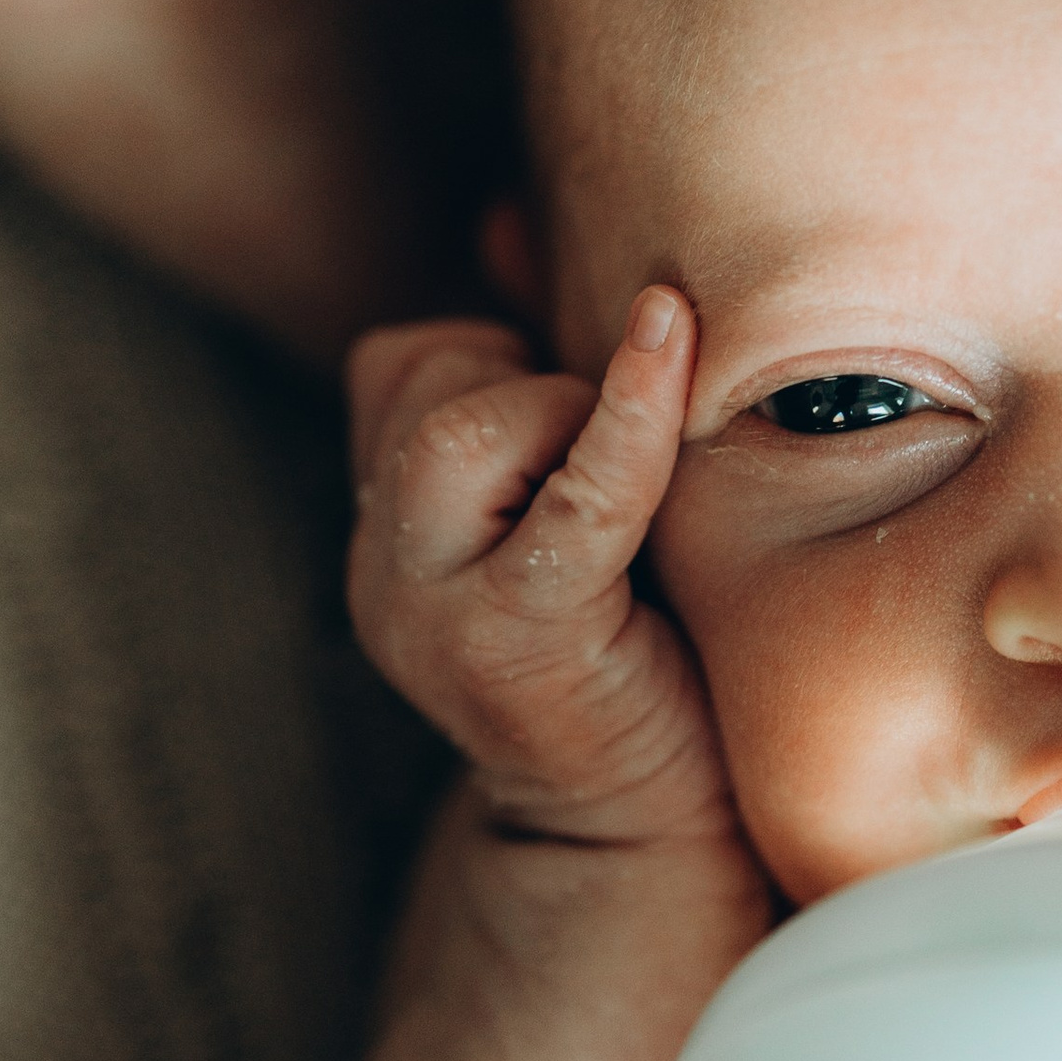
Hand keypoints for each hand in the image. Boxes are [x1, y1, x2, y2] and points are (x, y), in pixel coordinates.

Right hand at [349, 290, 736, 849]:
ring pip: (462, 424)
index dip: (501, 362)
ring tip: (628, 507)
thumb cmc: (646, 663)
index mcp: (393, 534)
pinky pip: (572, 494)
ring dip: (569, 415)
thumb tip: (504, 218)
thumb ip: (544, 385)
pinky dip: (627, 415)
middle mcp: (386, 571)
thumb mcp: (578, 511)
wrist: (656, 843)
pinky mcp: (518, 646)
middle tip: (614, 476)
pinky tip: (675, 342)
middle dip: (536, 381)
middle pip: (423, 376)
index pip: (399, 364)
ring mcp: (433, 614)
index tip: (581, 429)